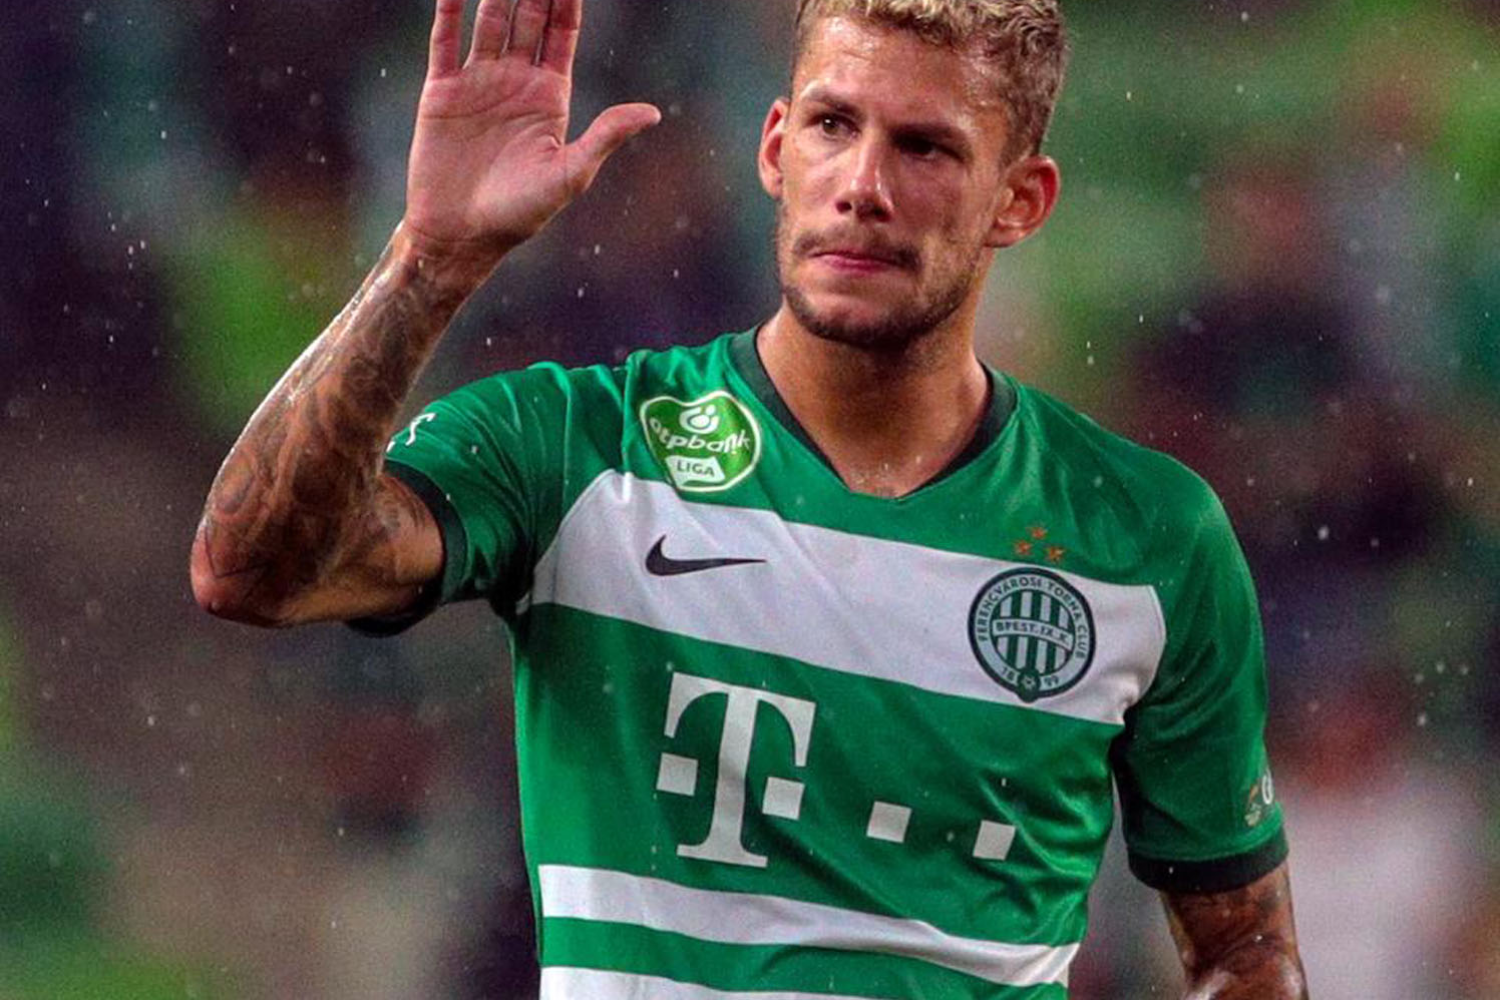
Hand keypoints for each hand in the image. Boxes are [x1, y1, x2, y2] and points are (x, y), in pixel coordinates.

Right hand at [401, 0, 660, 263]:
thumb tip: (652, 114)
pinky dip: (449, 9)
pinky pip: (445, 41)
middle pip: (528, 16)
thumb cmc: (521, 214)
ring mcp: (478, 81)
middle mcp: (516, 80)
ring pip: (489, 20)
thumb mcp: (570, 175)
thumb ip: (605, 137)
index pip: (561, 31)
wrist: (462, 235)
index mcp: (550, 94)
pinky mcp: (442, 91)